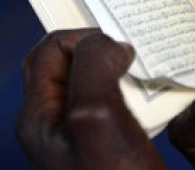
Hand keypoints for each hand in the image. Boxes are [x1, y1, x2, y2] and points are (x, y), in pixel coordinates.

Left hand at [16, 29, 164, 169]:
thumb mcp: (97, 115)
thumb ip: (93, 67)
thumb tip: (108, 44)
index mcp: (39, 115)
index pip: (51, 49)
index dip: (85, 40)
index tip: (118, 51)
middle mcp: (53, 128)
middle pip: (69, 66)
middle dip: (100, 53)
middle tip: (131, 57)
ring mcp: (77, 141)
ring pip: (94, 89)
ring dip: (120, 76)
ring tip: (146, 80)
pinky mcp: (104, 154)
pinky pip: (114, 112)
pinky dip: (133, 101)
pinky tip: (155, 109)